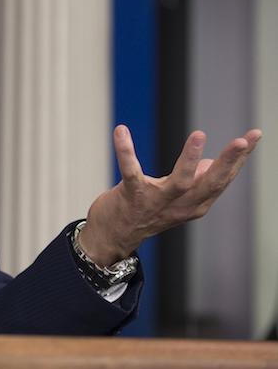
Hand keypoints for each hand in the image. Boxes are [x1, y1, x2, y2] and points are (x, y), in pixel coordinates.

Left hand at [79, 124, 261, 265]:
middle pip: (211, 183)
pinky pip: (130, 171)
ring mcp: (156, 201)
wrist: (113, 238)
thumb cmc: (145, 213)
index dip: (240, 159)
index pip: (223, 178)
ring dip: (190, 159)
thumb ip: (194, 183)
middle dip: (229, 162)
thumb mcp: (176, 200)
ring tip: (199, 135)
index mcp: (195, 204)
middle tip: (243, 141)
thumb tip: (209, 164)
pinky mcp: (131, 195)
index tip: (255, 135)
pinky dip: (125, 150)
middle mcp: (180, 205)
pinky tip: (121, 130)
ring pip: (180, 182)